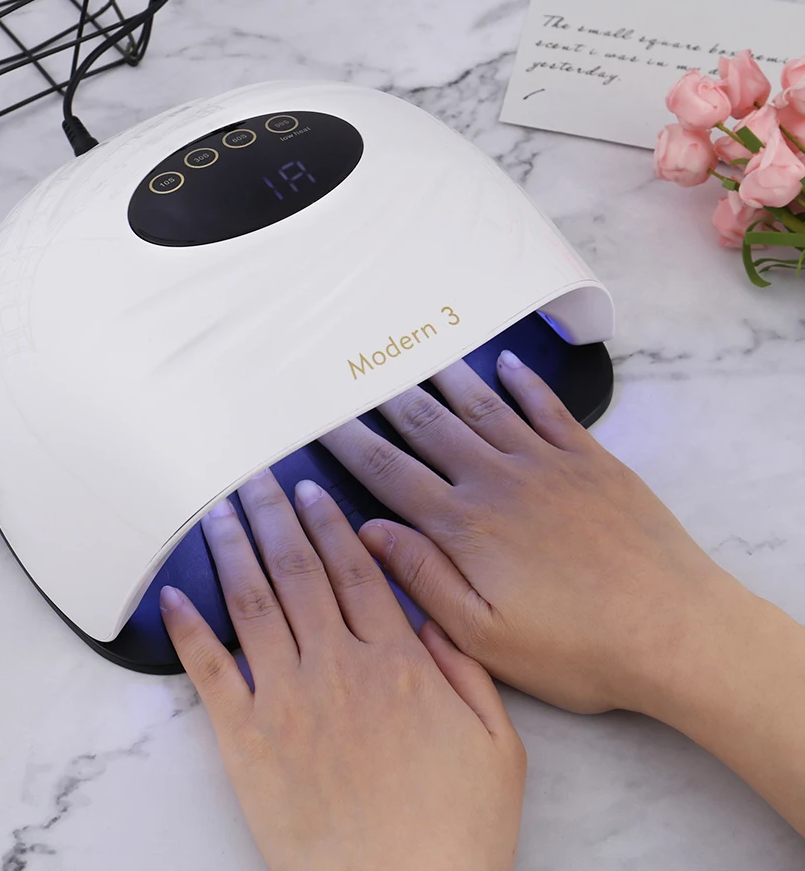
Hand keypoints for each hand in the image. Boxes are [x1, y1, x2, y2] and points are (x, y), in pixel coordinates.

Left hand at [161, 470, 524, 870]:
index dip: (331, 526)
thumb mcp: (497, 745)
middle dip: (277, 517)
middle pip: (300, 572)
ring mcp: (287, 700)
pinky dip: (188, 630)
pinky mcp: (246, 739)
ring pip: (255, 603)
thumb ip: (465, 669)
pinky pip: (210, 672)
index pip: (357, 572)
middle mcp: (337, 668)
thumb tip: (428, 612)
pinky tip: (173, 596)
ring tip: (221, 512)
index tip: (312, 492)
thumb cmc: (452, 832)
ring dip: (235, 551)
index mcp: (397, 664)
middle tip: (259, 478)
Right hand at [320, 350, 738, 718]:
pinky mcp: (592, 462)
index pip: (392, 474)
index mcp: (466, 526)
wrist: (676, 630)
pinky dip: (524, 382)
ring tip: (420, 355)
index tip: (324, 419)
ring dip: (449, 380)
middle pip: (431, 429)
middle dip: (390, 400)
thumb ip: (424, 578)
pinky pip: (549, 409)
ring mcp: (548, 465)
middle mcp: (499, 482)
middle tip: (362, 371)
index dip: (352, 444)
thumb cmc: (576, 648)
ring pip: (485, 409)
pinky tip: (506, 363)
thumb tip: (371, 529)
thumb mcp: (485, 636)